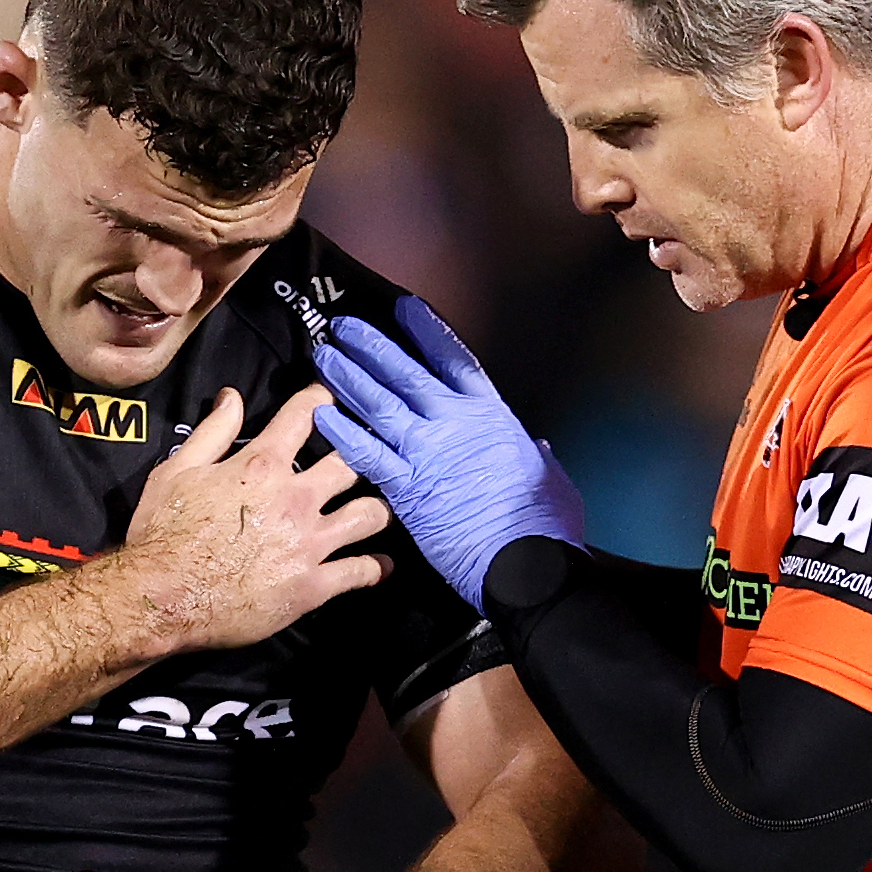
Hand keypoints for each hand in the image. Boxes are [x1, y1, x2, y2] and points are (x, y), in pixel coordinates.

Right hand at [116, 383, 391, 653]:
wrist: (164, 598)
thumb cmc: (163, 534)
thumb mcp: (177, 470)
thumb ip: (213, 432)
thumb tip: (233, 397)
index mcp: (262, 467)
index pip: (305, 416)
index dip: (323, 400)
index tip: (332, 399)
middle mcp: (295, 499)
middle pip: (352, 463)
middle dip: (364, 454)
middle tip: (372, 453)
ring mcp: (308, 543)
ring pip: (369, 515)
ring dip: (378, 509)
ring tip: (380, 508)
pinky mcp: (311, 586)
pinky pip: (359, 572)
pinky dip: (375, 567)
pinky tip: (381, 565)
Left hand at [312, 298, 585, 609]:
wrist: (524, 562)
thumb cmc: (544, 522)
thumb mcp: (550, 476)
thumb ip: (538, 456)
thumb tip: (539, 447)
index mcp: (490, 415)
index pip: (453, 359)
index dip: (427, 331)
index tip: (404, 309)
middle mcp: (453, 423)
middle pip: (405, 373)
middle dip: (371, 346)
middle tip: (343, 327)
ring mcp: (426, 452)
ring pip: (379, 404)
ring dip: (348, 378)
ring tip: (324, 357)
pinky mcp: (405, 488)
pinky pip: (366, 452)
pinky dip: (343, 431)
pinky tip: (321, 414)